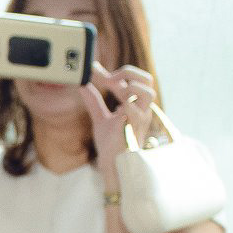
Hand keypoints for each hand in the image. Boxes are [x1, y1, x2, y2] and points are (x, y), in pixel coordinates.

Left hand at [83, 61, 157, 181]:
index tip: (92, 69)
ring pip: (148, 93)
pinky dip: (126, 106)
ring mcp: (140, 118)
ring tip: (115, 91)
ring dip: (130, 87)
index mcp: (134, 103)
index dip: (109, 72)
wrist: (113, 164)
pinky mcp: (135, 129)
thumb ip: (94, 101)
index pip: (128, 79)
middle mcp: (141, 108)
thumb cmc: (111, 143)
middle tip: (108, 78)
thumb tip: (83, 85)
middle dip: (128, 73)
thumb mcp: (100, 118)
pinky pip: (136, 112)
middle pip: (146, 79)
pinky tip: (117, 110)